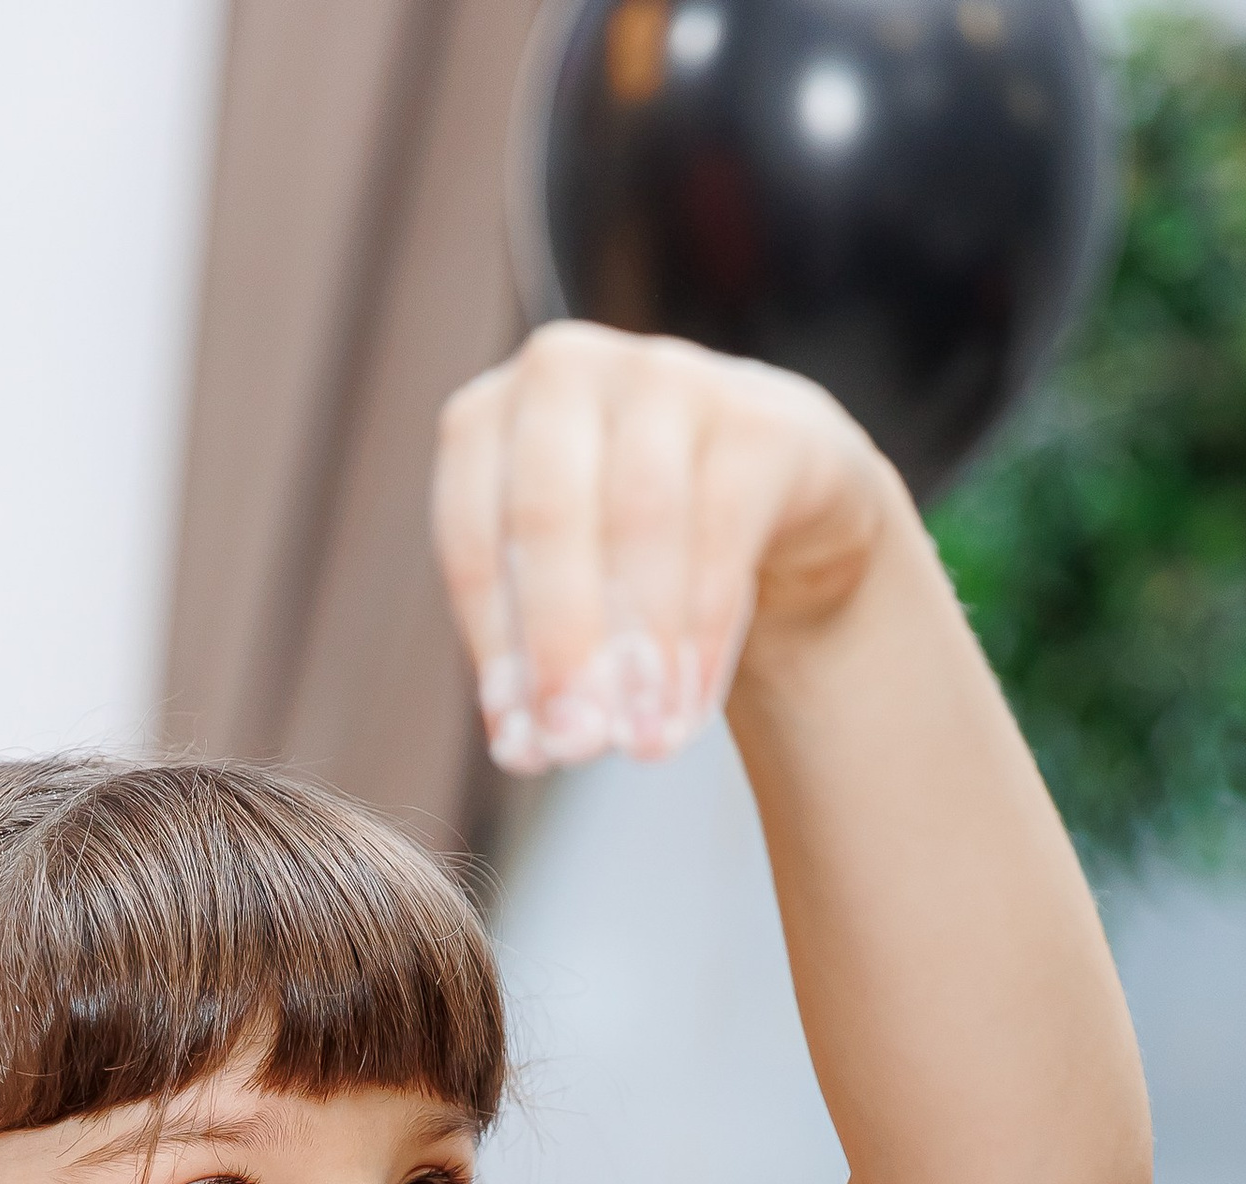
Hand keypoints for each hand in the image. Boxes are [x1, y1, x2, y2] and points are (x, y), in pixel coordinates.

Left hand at [433, 318, 899, 774]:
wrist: (771, 496)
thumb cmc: (635, 550)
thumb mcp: (565, 588)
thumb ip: (532, 653)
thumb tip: (522, 746)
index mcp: (488, 418)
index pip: (473, 536)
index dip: (495, 648)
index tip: (520, 747)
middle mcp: (565, 373)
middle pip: (549, 515)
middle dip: (560, 642)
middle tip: (575, 748)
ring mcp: (665, 377)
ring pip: (641, 518)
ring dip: (641, 645)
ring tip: (644, 744)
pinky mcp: (756, 417)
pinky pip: (724, 530)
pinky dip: (705, 632)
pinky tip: (691, 706)